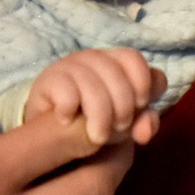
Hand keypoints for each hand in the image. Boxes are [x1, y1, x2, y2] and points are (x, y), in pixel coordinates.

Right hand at [25, 49, 164, 148]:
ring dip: (100, 116)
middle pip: (116, 75)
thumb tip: (145, 132)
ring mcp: (69, 66)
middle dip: (123, 107)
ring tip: (98, 137)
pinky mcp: (48, 79)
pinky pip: (66, 92)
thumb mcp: (126, 124)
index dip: (143, 83)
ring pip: (92, 86)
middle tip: (118, 129)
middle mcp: (94, 58)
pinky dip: (70, 110)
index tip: (141, 105)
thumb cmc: (96, 121)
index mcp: (116, 62)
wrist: (55, 133)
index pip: (133, 59)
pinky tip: (68, 121)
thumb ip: (144, 123)